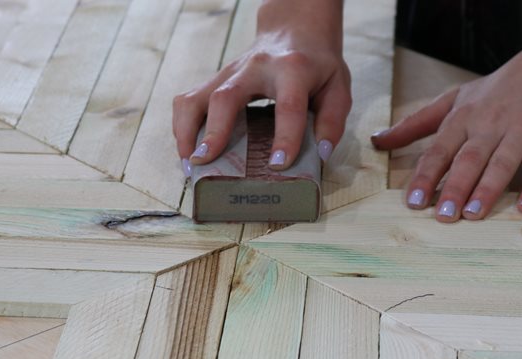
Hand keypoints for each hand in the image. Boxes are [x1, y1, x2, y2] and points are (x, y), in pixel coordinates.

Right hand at [172, 12, 350, 175]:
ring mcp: (229, 73)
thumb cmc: (317, 65)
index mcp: (292, 70)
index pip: (287, 105)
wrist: (295, 30)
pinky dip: (183, 128)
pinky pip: (188, 102)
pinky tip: (189, 151)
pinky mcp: (215, 80)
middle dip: (214, 132)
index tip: (278, 164)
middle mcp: (255, 68)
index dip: (284, 137)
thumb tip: (320, 155)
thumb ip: (332, 121)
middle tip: (205, 162)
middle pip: (225, 97)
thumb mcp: (337, 87)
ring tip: (189, 163)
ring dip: (186, 132)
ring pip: (195, 97)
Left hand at [372, 57, 521, 221]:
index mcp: (463, 118)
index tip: (414, 202)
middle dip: (454, 187)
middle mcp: (491, 124)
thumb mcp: (453, 100)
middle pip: (469, 158)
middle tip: (443, 215)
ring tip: (473, 214)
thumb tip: (378, 141)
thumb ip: (416, 124)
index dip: (426, 177)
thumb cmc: (497, 90)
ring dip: (488, 189)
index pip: (439, 150)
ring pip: (502, 162)